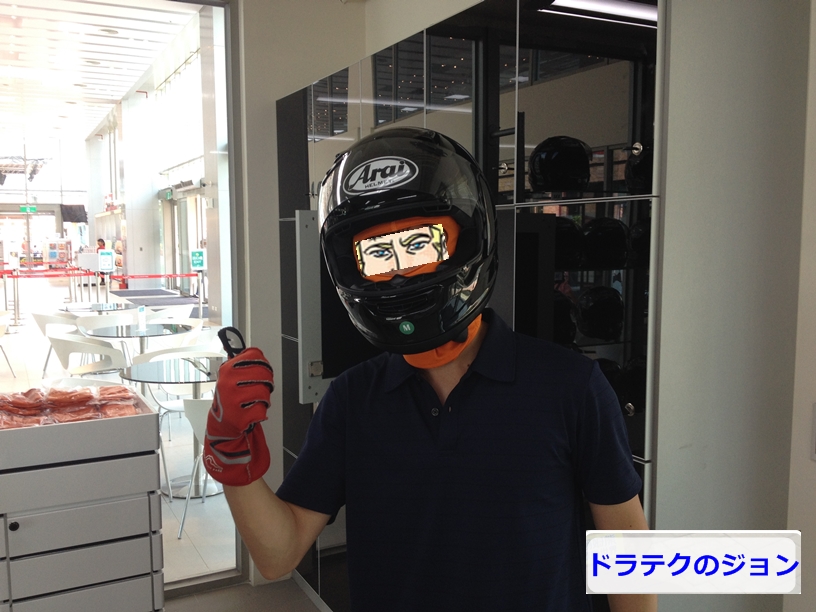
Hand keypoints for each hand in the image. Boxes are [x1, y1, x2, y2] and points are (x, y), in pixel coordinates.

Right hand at [204, 347, 274, 485]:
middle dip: (267, 382)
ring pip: (264, 392)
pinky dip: (261, 413)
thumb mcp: (231, 377)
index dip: (264, 363)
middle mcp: (227, 383)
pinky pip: (262, 410)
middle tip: (262, 388)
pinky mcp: (239, 417)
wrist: (221, 425)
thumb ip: (242, 364)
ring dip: (264, 399)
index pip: (255, 356)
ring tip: (255, 401)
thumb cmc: (230, 400)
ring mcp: (232, 401)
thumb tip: (256, 351)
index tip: (263, 369)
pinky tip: (251, 413)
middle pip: (263, 373)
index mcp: (227, 370)